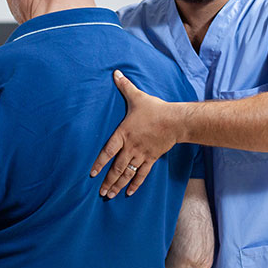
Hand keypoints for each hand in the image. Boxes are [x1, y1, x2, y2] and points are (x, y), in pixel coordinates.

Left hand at [90, 70, 181, 197]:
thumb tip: (116, 72)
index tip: (92, 174)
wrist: (175, 121)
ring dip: (118, 185)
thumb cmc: (154, 109)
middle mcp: (130, 147)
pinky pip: (141, 174)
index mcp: (123, 133)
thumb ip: (124, 86)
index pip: (107, 151)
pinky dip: (135, 184)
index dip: (99, 163)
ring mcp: (141, 154)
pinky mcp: (151, 158)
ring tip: (110, 195)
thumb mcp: (137, 97)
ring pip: (127, 173)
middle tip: (100, 192)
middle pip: (116, 168)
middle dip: (107, 181)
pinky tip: (129, 193)